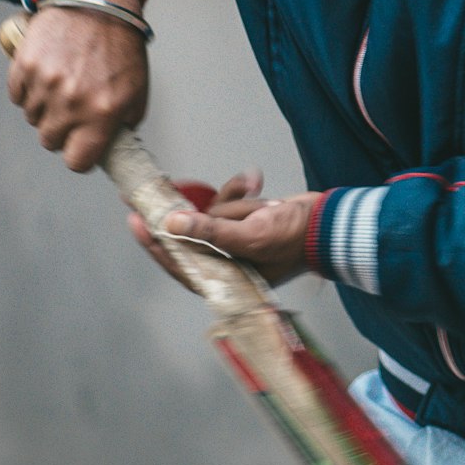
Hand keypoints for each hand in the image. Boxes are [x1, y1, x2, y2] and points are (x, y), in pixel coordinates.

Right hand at [6, 0, 148, 171]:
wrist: (97, 0)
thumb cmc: (120, 46)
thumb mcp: (136, 88)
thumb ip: (123, 123)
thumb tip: (109, 148)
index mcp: (102, 112)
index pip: (78, 162)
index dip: (80, 156)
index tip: (82, 146)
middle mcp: (71, 102)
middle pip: (51, 141)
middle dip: (62, 130)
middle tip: (74, 108)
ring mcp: (45, 84)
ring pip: (33, 118)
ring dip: (46, 107)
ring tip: (64, 81)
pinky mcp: (25, 65)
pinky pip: (18, 96)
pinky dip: (29, 88)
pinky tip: (47, 71)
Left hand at [128, 170, 320, 287]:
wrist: (329, 222)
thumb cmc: (295, 238)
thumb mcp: (250, 235)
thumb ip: (209, 232)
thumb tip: (172, 225)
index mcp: (224, 278)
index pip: (178, 263)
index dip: (154, 244)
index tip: (135, 220)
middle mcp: (225, 262)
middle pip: (192, 236)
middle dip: (192, 213)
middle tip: (154, 190)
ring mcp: (235, 241)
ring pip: (212, 215)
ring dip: (230, 202)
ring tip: (256, 200)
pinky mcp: (245, 223)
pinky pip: (230, 205)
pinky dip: (240, 193)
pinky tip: (256, 186)